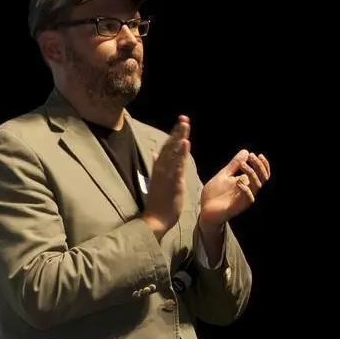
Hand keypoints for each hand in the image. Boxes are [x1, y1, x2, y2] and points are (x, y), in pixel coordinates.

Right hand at [140, 115, 189, 238]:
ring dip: (179, 137)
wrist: (154, 220)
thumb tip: (155, 152)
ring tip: (185, 124)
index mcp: (159, 169)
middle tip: (184, 118)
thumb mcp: (157, 181)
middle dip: (177, 132)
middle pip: (170, 146)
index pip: (167, 148)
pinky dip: (181, 153)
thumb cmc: (157, 203)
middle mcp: (162, 169)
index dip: (174, 135)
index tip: (180, 123)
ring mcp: (167, 175)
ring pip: (174, 152)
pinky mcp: (173, 182)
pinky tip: (185, 143)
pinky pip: (178, 165)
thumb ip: (157, 166)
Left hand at [199, 149, 270, 229]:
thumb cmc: (215, 194)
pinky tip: (238, 181)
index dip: (263, 164)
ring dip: (251, 174)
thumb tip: (246, 151)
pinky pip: (249, 198)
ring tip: (242, 164)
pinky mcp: (239, 206)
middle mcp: (249, 190)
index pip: (261, 174)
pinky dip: (245, 189)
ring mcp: (245, 198)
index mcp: (246, 183)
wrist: (206, 209)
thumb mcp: (224, 175)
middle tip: (251, 156)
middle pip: (262, 178)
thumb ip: (234, 165)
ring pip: (257, 186)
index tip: (257, 154)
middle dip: (259, 166)